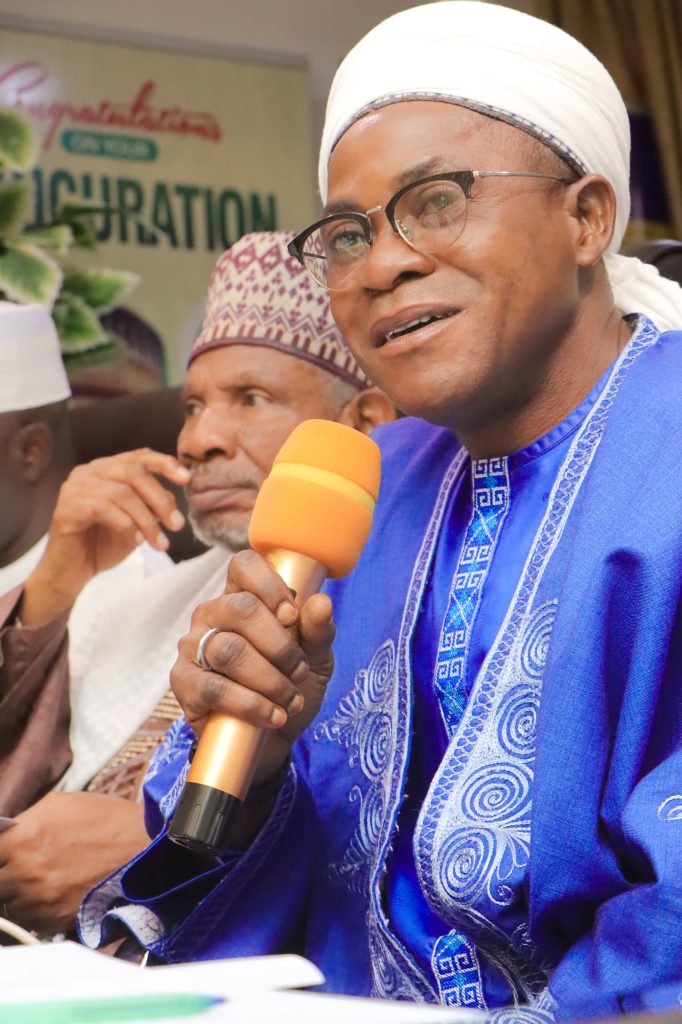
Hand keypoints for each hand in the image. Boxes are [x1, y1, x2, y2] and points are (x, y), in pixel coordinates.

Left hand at [0, 792, 149, 933]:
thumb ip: (26, 820)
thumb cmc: (107, 821)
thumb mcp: (62, 804)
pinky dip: (37, 909)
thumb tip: (5, 833)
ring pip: (9, 904)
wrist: (146, 850)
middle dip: (4, 875)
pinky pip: (31, 919)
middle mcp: (26, 871)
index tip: (5, 852)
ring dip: (18, 894)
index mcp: (23, 837)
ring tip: (41, 879)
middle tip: (19, 867)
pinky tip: (55, 893)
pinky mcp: (55, 920)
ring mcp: (40, 899)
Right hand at [21, 449, 190, 625]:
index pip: (138, 456)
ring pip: (120, 492)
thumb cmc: (103, 544)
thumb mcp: (138, 522)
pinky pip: (102, 508)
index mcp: (106, 469)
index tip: (187, 479)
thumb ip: (153, 505)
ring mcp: (74, 488)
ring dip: (146, 519)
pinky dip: (125, 524)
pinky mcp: (66, 508)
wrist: (72, 573)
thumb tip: (173, 497)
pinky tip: (136, 541)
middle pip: (132, 471)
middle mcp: (88, 472)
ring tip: (159, 542)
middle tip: (177, 525)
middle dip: (160, 498)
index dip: (165, 463)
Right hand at [171, 549, 335, 784]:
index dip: (270, 585)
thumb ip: (318, 630)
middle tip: (299, 671)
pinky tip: (272, 716)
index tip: (292, 616)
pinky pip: (214, 688)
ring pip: (229, 650)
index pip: (244, 566)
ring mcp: (192, 647)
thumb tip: (320, 603)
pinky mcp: (183, 683)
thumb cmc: (292, 685)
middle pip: (241, 608)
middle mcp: (212, 614)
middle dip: (280, 645)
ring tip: (290, 700)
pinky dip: (251, 704)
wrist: (272, 738)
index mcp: (242, 596)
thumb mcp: (316, 657)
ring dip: (270, 679)